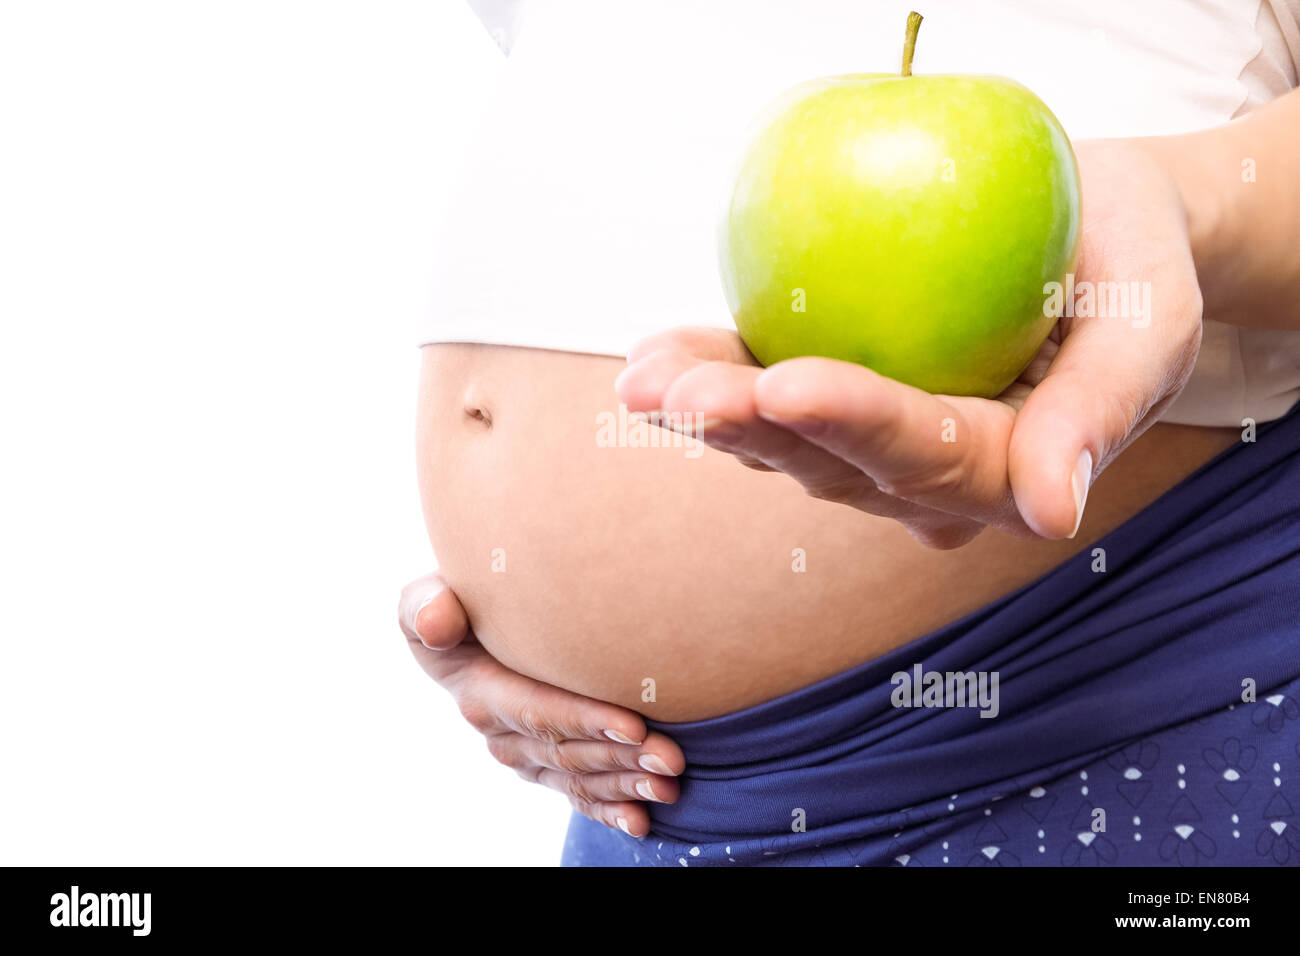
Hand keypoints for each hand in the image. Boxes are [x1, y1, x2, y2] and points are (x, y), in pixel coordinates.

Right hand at [398, 573, 683, 836]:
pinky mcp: (545, 765)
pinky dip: (610, 811)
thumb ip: (426, 605)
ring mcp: (525, 754)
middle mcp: (501, 733)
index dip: (585, 719)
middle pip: (568, 751)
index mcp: (480, 693)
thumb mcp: (426, 597)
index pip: (537, 710)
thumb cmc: (458, 601)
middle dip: (622, 757)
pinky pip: (577, 795)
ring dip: (627, 784)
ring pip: (580, 776)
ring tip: (670, 784)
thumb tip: (436, 623)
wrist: (470, 623)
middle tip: (672, 758)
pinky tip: (642, 821)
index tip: (634, 724)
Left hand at [614, 138, 1202, 547]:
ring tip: (642, 379)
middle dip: (750, 429)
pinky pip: (765, 400)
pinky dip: (710, 376)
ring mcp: (872, 447)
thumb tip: (1052, 516)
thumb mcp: (1152, 324)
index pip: (927, 452)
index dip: (856, 423)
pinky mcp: (833, 399)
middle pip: (832, 461)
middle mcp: (926, 478)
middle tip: (676, 394)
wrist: (1092, 233)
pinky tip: (653, 360)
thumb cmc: (1134, 265)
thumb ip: (1103, 412)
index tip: (789, 387)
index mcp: (1006, 470)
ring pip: (782, 443)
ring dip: (709, 413)